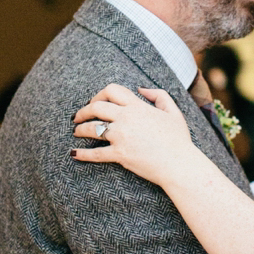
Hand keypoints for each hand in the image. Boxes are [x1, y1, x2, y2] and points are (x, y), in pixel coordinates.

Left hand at [72, 84, 196, 186]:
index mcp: (138, 106)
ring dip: (80, 130)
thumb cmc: (179, 140)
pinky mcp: (119, 154)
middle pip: (96, 107)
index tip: (94, 102)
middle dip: (83, 111)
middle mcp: (126, 118)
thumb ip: (159, 95)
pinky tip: (74, 154)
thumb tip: (141, 88)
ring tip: (76, 132)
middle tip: (78, 117)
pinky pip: (95, 153)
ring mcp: (121, 136)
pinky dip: (82, 154)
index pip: (112, 90)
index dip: (99, 94)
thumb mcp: (173, 112)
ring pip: (92, 128)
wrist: (179, 164)